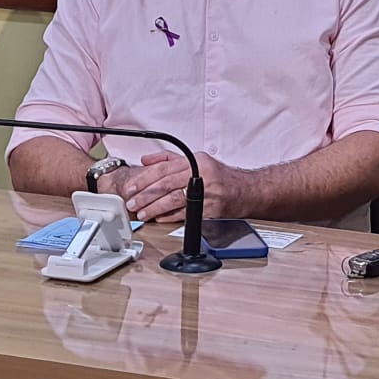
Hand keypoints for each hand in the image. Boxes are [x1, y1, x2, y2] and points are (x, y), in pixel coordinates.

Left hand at [117, 151, 248, 223]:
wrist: (247, 191)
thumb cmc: (221, 177)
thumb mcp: (197, 160)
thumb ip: (170, 159)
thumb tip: (146, 160)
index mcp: (196, 161)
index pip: (164, 169)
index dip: (144, 179)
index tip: (132, 187)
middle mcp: (201, 175)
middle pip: (166, 185)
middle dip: (145, 195)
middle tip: (132, 202)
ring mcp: (206, 193)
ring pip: (173, 201)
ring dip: (154, 208)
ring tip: (142, 213)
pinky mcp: (210, 210)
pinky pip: (185, 214)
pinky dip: (169, 217)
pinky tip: (158, 218)